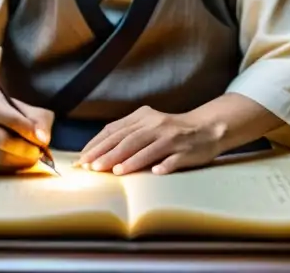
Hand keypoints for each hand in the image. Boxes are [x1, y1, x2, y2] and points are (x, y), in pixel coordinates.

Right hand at [0, 86, 54, 173]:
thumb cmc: (5, 113)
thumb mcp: (23, 109)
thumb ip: (38, 120)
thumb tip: (43, 139)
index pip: (10, 119)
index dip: (29, 131)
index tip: (43, 140)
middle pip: (3, 141)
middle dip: (25, 150)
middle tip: (38, 153)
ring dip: (20, 161)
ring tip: (30, 158)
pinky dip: (9, 168)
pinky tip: (17, 162)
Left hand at [78, 106, 222, 175]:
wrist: (206, 127)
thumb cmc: (171, 130)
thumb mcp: (148, 125)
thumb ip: (127, 134)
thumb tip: (98, 152)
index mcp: (143, 117)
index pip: (115, 130)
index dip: (98, 144)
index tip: (83, 158)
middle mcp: (156, 125)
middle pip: (128, 139)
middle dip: (108, 153)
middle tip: (91, 167)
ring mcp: (172, 138)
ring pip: (148, 148)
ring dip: (130, 160)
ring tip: (115, 171)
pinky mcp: (186, 151)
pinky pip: (173, 159)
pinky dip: (164, 165)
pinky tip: (154, 173)